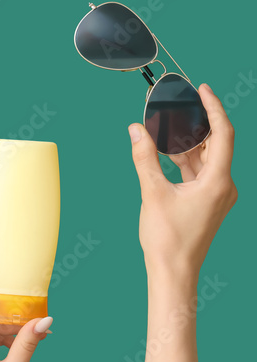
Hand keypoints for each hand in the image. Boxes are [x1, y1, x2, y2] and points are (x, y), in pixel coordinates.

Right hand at [129, 83, 237, 281]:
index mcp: (218, 181)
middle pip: (217, 144)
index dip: (214, 108)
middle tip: (179, 106)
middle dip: (197, 125)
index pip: (223, 135)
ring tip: (167, 129)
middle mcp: (224, 187)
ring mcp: (217, 196)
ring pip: (207, 159)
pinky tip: (167, 154)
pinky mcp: (207, 202)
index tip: (203, 90)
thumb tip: (136, 129)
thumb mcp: (152, 192)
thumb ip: (144, 157)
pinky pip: (200, 173)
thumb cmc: (167, 238)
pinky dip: (186, 160)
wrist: (174, 272)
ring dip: (189, 144)